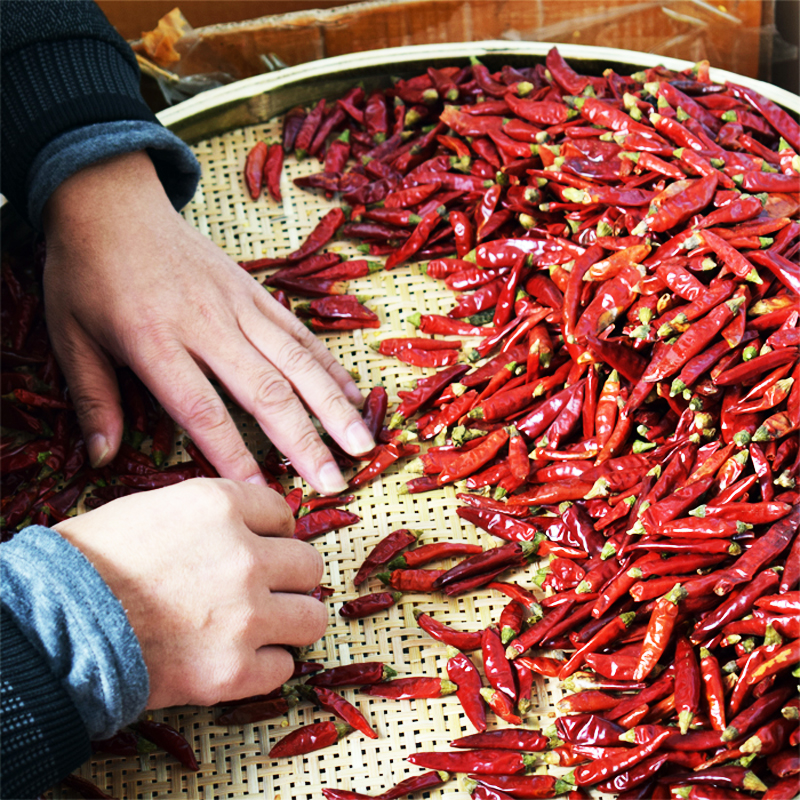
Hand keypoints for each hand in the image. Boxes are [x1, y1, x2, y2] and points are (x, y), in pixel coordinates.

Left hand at [41, 151, 374, 493]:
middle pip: (266, 391)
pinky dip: (329, 365)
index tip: (260, 493)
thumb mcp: (69, 335)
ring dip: (333, 406)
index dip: (234, 455)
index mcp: (155, 342)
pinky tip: (354, 393)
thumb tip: (102, 458)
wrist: (109, 199)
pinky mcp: (255, 291)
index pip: (203, 410)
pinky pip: (299, 332)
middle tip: (333, 481)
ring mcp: (238, 306)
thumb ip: (93, 399)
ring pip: (296, 362)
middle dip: (305, 441)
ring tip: (361, 442)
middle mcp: (207, 325)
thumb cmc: (85, 272)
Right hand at [54, 479, 326, 707]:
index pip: (283, 514)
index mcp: (220, 507)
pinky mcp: (233, 671)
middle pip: (309, 564)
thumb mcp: (155, 509)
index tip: (263, 546)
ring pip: (311, 617)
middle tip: (267, 588)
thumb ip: (213, 513)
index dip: (273, 533)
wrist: (53, 629)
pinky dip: (266, 665)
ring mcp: (243, 616)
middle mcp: (243, 557)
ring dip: (291, 620)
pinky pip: (284, 667)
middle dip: (290, 576)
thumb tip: (251, 527)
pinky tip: (240, 658)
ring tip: (265, 625)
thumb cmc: (92, 563)